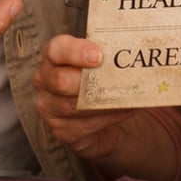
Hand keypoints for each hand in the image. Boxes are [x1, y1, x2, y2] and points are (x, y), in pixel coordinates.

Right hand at [33, 35, 137, 159]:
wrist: (91, 112)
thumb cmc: (94, 77)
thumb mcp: (95, 61)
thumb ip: (107, 53)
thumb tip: (135, 50)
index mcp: (53, 57)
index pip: (56, 49)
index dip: (76, 51)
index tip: (99, 55)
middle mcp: (45, 81)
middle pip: (61, 81)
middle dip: (88, 79)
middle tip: (115, 77)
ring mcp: (50, 109)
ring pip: (76, 107)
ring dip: (106, 101)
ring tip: (130, 94)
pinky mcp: (62, 131)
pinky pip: (88, 124)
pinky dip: (111, 116)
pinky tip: (127, 109)